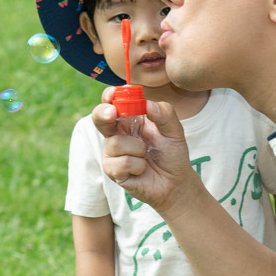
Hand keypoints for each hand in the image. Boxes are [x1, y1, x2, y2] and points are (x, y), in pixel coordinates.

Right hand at [94, 94, 194, 211]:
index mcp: (130, 119)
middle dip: (103, 113)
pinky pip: (121, 163)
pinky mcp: (112, 170)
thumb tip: (148, 104)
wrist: (175, 182)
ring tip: (147, 156)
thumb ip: (165, 114)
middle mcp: (117, 133)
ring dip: (137, 150)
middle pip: (100, 118)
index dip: (109, 96)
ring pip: (116, 143)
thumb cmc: (172, 154)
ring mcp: (112, 152)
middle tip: (112, 113)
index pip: (114, 103)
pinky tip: (142, 169)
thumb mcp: (174, 131)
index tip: (113, 94)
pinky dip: (137, 165)